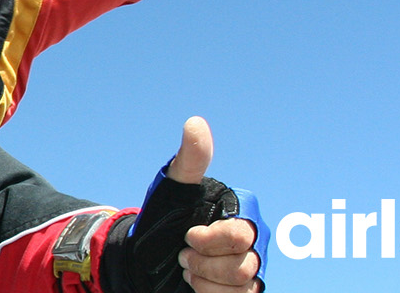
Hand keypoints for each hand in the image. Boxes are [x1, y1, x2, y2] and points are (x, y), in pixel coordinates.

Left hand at [167, 117, 260, 292]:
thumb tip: (195, 123)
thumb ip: (190, 160)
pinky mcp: (241, 291)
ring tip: (187, 268)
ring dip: (204, 281)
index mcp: (241, 216)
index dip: (211, 241)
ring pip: (239, 287)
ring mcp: (250, 270)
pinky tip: (196, 284)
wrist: (146, 257)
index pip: (240, 236)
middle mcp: (252, 243)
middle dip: (203, 263)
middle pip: (241, 266)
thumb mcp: (173, 188)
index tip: (187, 236)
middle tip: (183, 254)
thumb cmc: (163, 218)